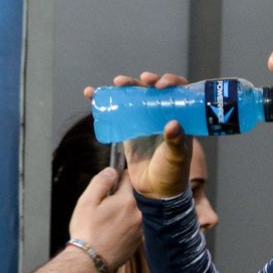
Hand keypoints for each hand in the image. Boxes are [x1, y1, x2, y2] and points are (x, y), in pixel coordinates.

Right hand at [68, 167, 141, 268]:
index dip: (118, 177)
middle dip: (124, 193)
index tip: (111, 182)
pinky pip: (137, 223)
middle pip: (135, 194)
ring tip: (111, 217)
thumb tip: (112, 171)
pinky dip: (129, 222)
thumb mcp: (87, 202)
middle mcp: (140, 213)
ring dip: (128, 208)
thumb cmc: (86, 231)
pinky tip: (116, 229)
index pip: (129, 177)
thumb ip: (101, 182)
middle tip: (109, 201)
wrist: (90, 261)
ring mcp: (142, 228)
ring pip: (137, 209)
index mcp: (127, 200)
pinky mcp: (140, 240)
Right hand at [84, 72, 192, 199]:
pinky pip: (117, 112)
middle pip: (154, 91)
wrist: (154, 191)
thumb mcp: (177, 157)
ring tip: (117, 83)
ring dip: (125, 87)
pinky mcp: (129, 129)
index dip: (171, 83)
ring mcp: (145, 121)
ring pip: (135, 98)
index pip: (178, 92)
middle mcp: (163, 115)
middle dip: (145, 82)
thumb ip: (175, 142)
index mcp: (180, 117)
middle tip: (139, 81)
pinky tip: (92, 94)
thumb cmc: (172, 173)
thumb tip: (173, 124)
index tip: (160, 84)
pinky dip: (104, 102)